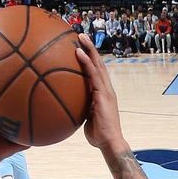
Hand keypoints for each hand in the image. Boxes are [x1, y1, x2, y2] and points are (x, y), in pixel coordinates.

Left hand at [73, 34, 125, 152]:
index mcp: (102, 93)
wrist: (109, 143)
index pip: (96, 72)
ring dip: (88, 48)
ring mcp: (106, 90)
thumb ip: (81, 110)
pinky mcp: (103, 94)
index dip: (89, 59)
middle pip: (98, 63)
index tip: (80, 48)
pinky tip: (78, 52)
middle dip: (90, 48)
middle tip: (80, 35)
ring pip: (97, 64)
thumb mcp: (86, 119)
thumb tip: (69, 108)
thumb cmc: (98, 135)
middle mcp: (106, 88)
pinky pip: (93, 74)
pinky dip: (86, 62)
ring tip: (79, 36)